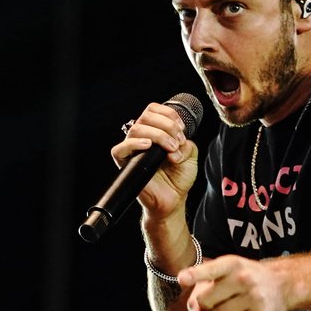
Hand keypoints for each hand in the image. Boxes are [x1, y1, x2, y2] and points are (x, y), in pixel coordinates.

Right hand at [108, 102, 200, 220]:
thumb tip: (176, 143)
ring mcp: (133, 150)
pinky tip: (148, 146)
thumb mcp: (190, 155)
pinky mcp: (125, 164)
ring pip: (137, 129)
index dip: (168, 114)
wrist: (173, 200)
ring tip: (171, 148)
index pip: (153, 110)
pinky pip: (119, 149)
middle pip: (146, 116)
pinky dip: (133, 144)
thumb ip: (186, 143)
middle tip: (178, 140)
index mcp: (155, 132)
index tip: (181, 128)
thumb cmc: (178, 178)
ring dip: (158, 135)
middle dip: (167, 125)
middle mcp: (142, 138)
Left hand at [177, 254, 292, 310]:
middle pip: (205, 301)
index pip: (210, 270)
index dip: (194, 275)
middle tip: (218, 298)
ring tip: (232, 305)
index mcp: (232, 263)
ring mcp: (254, 297)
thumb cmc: (245, 278)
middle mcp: (243, 278)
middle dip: (205, 304)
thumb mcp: (225, 274)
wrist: (282, 283)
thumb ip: (202, 290)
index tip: (182, 279)